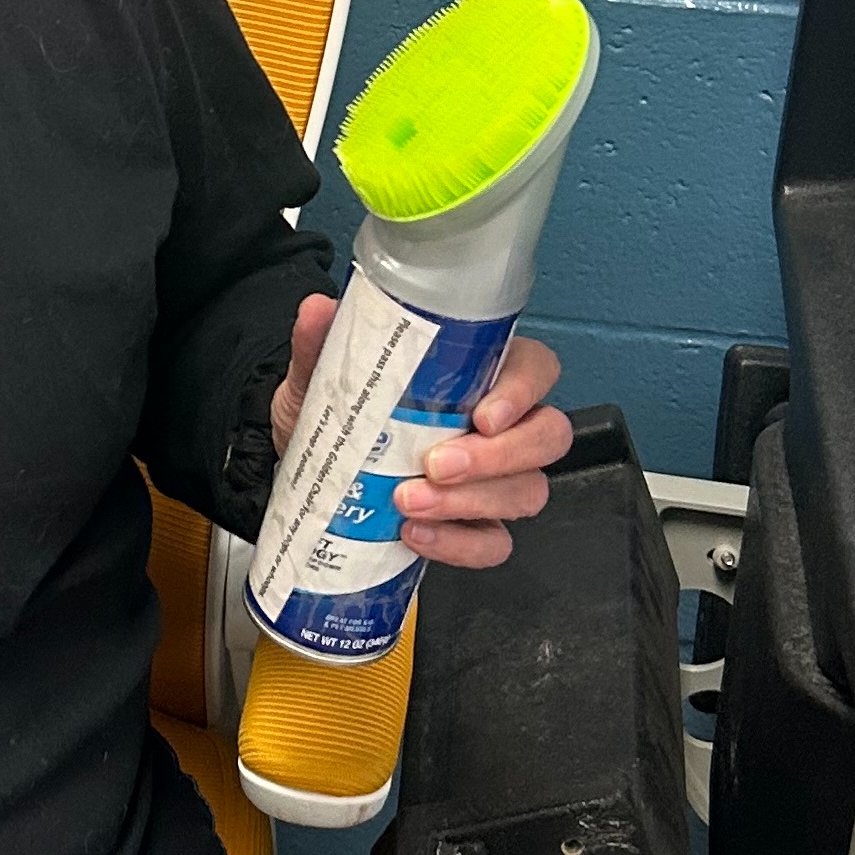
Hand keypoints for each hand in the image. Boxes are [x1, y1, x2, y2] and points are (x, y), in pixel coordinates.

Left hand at [271, 293, 571, 572]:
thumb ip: (322, 344)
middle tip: (437, 465)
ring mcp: (492, 480)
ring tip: (408, 500)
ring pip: (527, 492)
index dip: (523, 392)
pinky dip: (459, 544)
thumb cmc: (335, 418)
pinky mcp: (473, 525)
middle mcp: (497, 427)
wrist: (306, 473)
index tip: (483, 415)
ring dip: (471, 502)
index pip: (536, 368)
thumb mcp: (320, 378)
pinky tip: (416, 532)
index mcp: (478, 374)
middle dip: (498, 456)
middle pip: (547, 436)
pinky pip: (494, 542)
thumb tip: (318, 310)